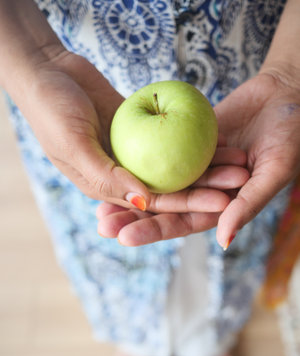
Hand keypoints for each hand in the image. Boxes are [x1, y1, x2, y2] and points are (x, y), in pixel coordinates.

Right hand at [20, 50, 247, 219]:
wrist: (47, 71)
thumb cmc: (51, 112)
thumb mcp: (75, 145)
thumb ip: (107, 177)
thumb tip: (143, 203)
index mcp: (107, 187)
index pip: (155, 203)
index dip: (189, 204)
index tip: (222, 203)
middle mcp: (123, 173)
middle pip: (172, 185)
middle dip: (206, 187)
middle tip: (240, 180)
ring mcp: (133, 151)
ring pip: (175, 161)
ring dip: (205, 162)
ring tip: (238, 158)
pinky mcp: (140, 128)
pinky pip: (170, 133)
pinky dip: (192, 136)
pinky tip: (217, 135)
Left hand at [97, 72, 299, 246]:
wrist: (286, 94)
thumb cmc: (291, 135)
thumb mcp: (274, 171)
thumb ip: (248, 205)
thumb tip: (222, 241)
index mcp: (221, 206)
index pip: (182, 223)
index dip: (154, 231)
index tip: (125, 237)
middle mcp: (202, 190)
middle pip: (162, 208)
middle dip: (132, 218)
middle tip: (101, 226)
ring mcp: (191, 166)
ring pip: (156, 183)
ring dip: (128, 192)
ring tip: (96, 203)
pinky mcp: (185, 143)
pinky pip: (159, 151)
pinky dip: (138, 159)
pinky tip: (113, 163)